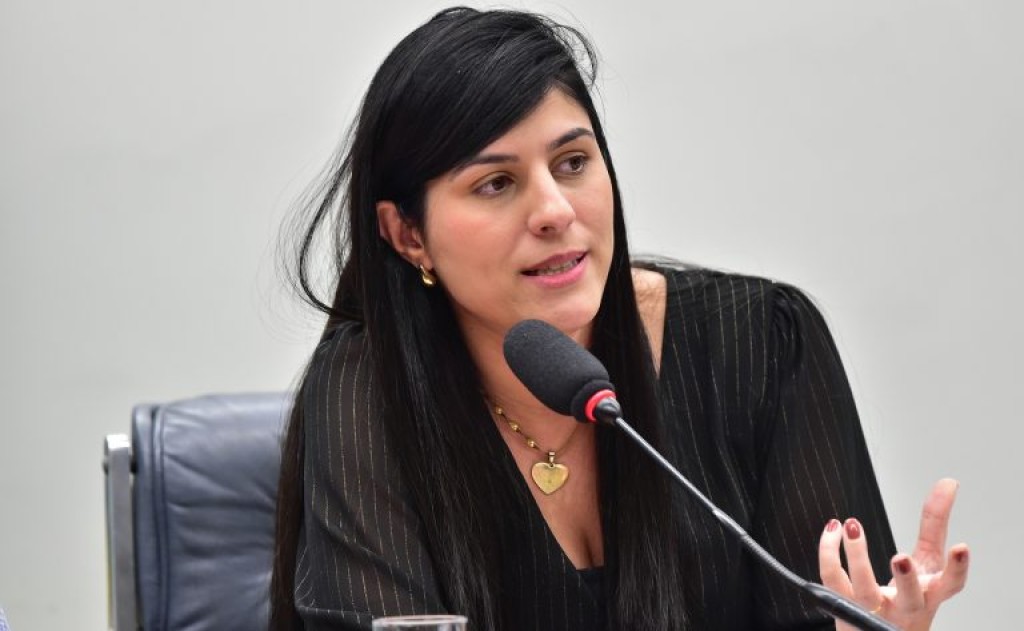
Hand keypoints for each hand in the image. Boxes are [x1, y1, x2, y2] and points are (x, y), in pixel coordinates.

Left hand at [819, 479, 969, 630]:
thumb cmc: (909, 598)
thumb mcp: (926, 562)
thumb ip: (934, 524)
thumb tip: (947, 484)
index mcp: (931, 594)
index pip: (951, 585)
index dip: (958, 568)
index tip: (961, 547)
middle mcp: (906, 606)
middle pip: (909, 596)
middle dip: (907, 578)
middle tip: (901, 557)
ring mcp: (874, 609)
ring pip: (864, 588)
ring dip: (857, 558)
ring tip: (853, 528)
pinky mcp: (845, 605)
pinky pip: (832, 578)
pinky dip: (828, 552)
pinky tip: (833, 530)